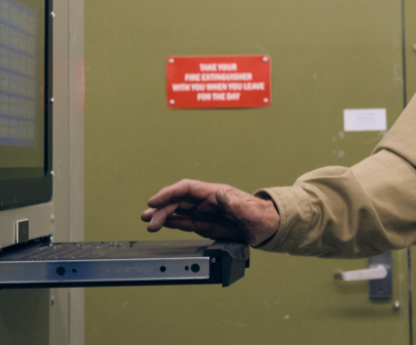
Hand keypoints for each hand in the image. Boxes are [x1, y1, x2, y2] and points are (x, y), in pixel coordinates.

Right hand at [141, 179, 279, 246]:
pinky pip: (183, 221)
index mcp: (216, 193)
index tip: (155, 201)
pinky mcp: (204, 224)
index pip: (187, 188)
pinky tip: (159, 224)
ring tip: (148, 223)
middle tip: (149, 221)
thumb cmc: (262, 217)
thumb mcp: (252, 212)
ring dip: (162, 215)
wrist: (267, 227)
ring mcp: (204, 212)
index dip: (169, 193)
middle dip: (161, 209)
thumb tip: (218, 194)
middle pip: (178, 200)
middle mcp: (207, 201)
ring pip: (177, 210)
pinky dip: (170, 222)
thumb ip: (236, 204)